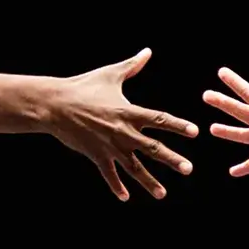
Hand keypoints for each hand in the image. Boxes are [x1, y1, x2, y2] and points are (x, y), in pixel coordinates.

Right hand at [41, 49, 197, 202]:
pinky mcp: (95, 155)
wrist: (54, 105)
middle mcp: (122, 131)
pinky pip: (109, 174)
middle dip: (171, 159)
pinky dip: (116, 186)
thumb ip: (132, 66)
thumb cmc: (82, 86)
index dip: (177, 125)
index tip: (194, 132)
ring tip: (162, 194)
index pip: (159, 119)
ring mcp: (109, 146)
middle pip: (152, 148)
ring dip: (149, 182)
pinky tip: (126, 197)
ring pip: (133, 167)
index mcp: (128, 111)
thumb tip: (147, 52)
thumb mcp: (109, 74)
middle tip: (188, 169)